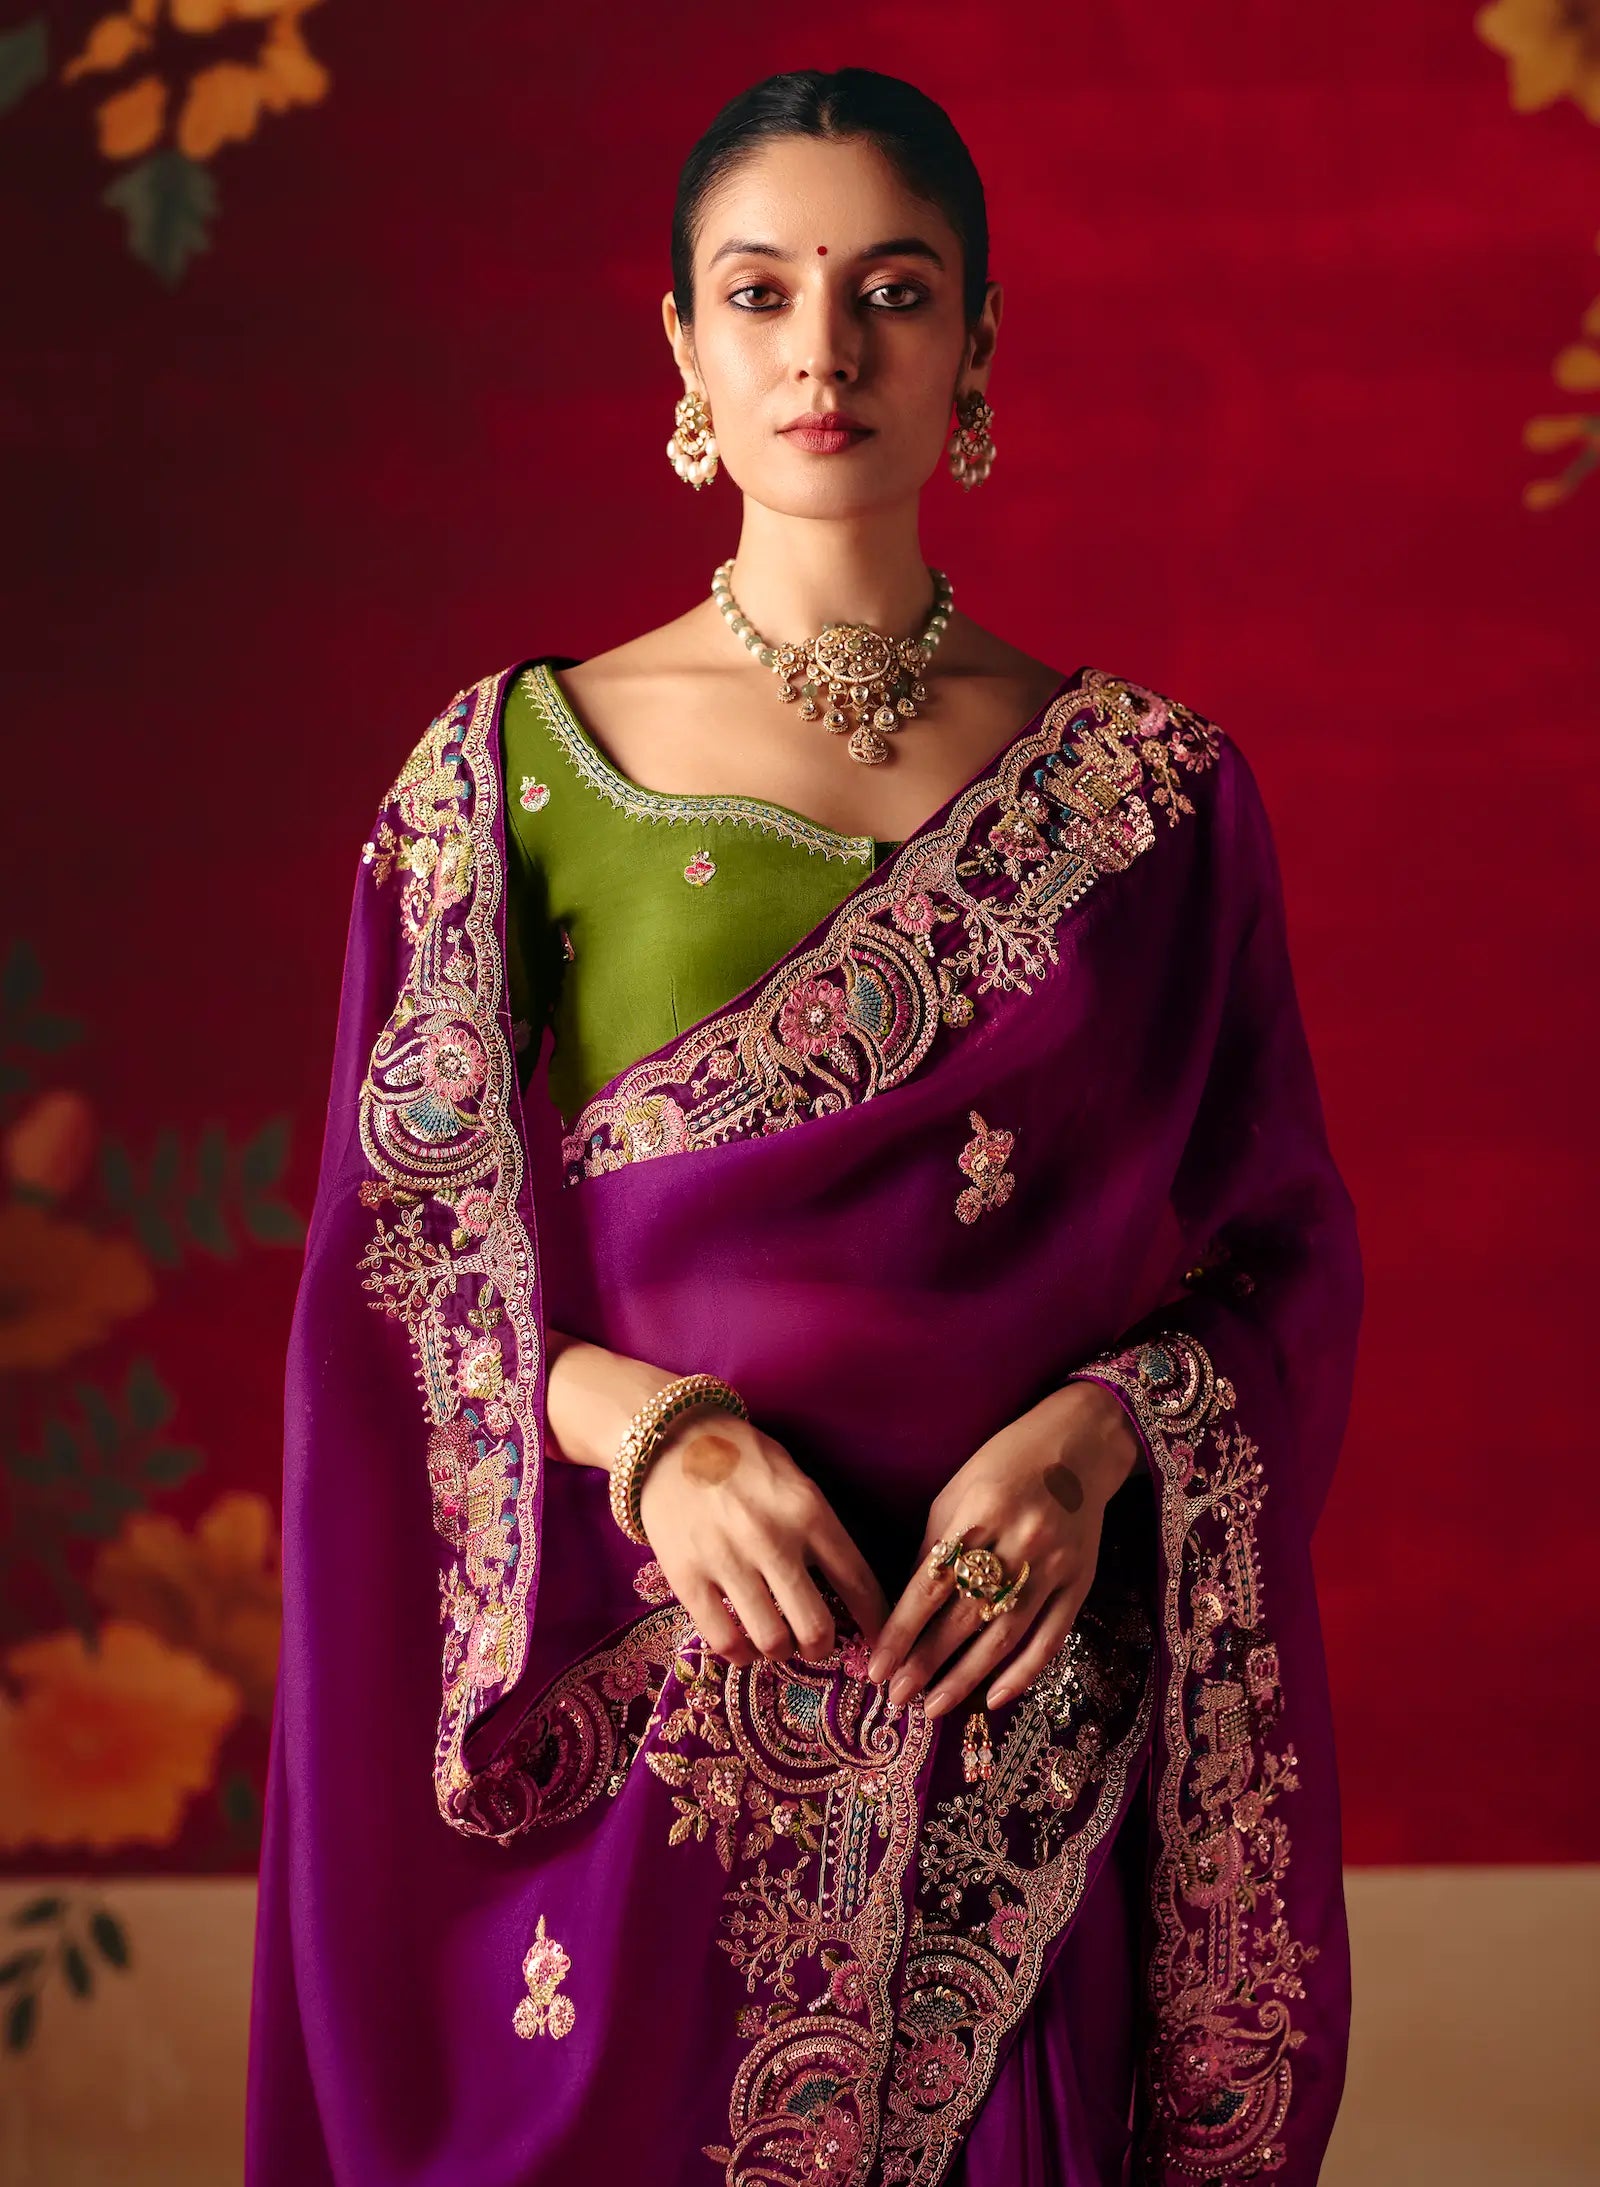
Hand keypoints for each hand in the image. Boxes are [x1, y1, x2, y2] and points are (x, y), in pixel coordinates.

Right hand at [638, 1410, 888, 1670]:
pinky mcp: (686, 1577)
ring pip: (772, 1641)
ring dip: (781, 1652)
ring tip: (778, 1642)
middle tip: (817, 1643)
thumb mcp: (793, 1478)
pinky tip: (743, 1645)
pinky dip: (740, 1654)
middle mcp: (773, 1540)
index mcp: (807, 1511)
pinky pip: (723, 1640)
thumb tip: (846, 1583)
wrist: (669, 1438)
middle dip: (823, 1646)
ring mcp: (727, 1561)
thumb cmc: (740, 1457)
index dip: (875, 1620)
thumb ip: (817, 1525)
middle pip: (817, 1627)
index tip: (880, 1639)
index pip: (857, 1580)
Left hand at [865, 1381, 1140, 1717]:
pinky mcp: (1079, 1584)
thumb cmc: (1003, 1465)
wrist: (1078, 1446)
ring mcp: (1053, 1567)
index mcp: (978, 1514)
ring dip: (965, 1678)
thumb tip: (906, 1608)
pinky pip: (1050, 1638)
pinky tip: (995, 1697)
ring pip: (1004, 1636)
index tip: (876, 1667)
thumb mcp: (956, 1493)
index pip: (930, 1585)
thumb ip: (934, 1548)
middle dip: (926, 1663)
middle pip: (965, 1617)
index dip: (901, 1631)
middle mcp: (1018, 1543)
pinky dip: (1023, 1672)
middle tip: (896, 1697)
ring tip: (933, 1706)